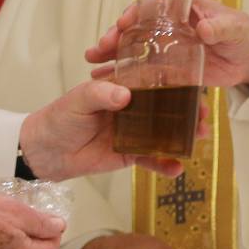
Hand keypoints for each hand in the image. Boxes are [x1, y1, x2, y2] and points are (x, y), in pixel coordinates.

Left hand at [18, 78, 185, 181]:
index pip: (153, 81)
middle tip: (204, 115)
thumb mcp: (78, 100)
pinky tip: (177, 168)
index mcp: (122, 87)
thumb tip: (124, 95)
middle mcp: (133, 108)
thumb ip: (100, 95)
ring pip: (164, 133)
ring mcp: (133, 132)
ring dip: (183, 136)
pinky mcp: (129, 154)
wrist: (44, 151)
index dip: (175, 82)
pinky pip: (151, 159)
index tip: (194, 84)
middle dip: (188, 111)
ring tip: (200, 138)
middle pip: (166, 107)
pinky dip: (164, 164)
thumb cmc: (59, 117)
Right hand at [86, 0, 248, 88]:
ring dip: (112, 54)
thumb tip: (204, 29)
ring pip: (133, 47)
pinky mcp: (168, 67)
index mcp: (183, 7)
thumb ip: (221, 28)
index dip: (135, 12)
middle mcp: (168, 24)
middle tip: (100, 48)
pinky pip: (143, 69)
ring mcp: (166, 46)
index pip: (153, 4)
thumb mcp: (236, 30)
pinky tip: (105, 81)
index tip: (123, 23)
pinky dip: (125, 74)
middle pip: (135, 26)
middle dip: (115, 35)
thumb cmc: (244, 36)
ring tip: (92, 63)